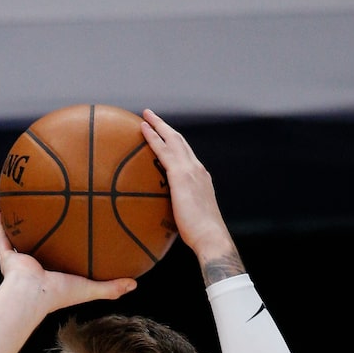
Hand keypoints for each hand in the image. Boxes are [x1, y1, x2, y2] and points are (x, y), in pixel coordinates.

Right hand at [0, 211, 135, 311]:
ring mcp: (20, 262)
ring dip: (20, 225)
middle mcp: (36, 266)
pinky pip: (1, 238)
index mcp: (54, 273)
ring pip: (20, 239)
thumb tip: (134, 284)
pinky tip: (1, 207)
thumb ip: (111, 287)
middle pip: (41, 245)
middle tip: (51, 211)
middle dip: (45, 231)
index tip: (74, 229)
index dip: (67, 246)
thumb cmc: (59, 294)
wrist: (32, 295)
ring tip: (23, 206)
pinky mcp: (7, 258)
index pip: (62, 257)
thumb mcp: (89, 288)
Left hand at [140, 110, 234, 263]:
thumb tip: (171, 219)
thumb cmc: (200, 235)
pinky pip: (163, 150)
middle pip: (180, 141)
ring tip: (145, 116)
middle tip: (152, 116)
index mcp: (201, 178)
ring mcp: (190, 170)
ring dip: (158, 125)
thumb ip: (182, 211)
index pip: (186, 154)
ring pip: (171, 139)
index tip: (166, 135)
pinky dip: (153, 137)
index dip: (175, 143)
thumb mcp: (190, 218)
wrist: (210, 236)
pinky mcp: (180, 176)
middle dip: (166, 127)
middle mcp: (197, 169)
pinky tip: (143, 129)